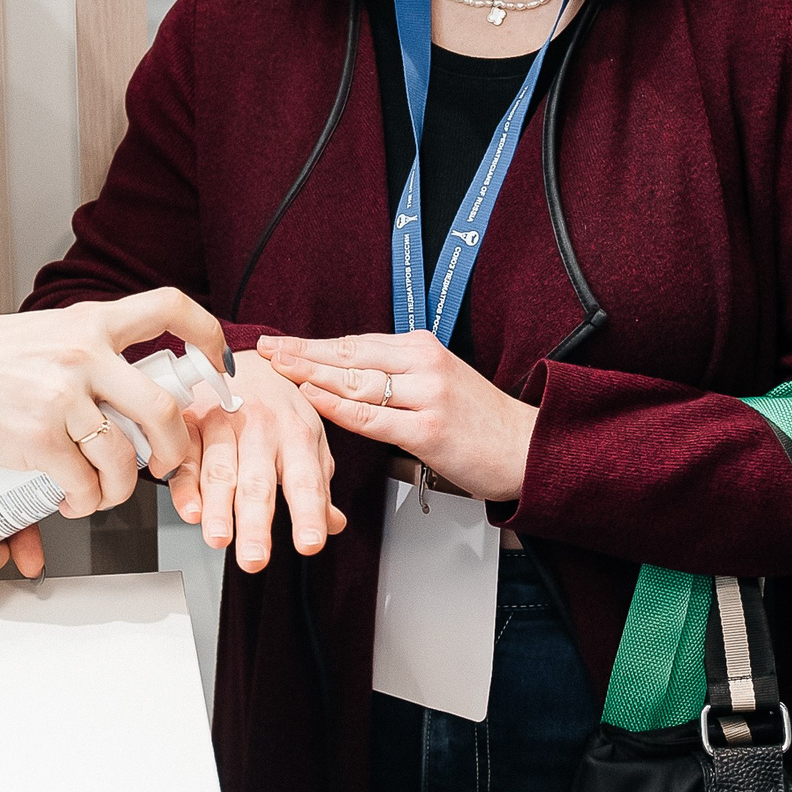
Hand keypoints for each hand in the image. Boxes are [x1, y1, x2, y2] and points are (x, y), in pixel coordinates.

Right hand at [0, 290, 227, 519]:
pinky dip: (85, 500)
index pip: (167, 307)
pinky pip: (84, 483)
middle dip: (176, 449)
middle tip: (166, 462)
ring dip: (121, 488)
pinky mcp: (38, 437)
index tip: (218, 363)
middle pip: (163, 409)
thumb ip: (95, 352)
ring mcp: (62, 397)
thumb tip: (137, 390)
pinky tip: (72, 496)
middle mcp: (84, 355)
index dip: (207, 334)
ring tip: (103, 490)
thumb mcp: (51, 333)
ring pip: (124, 458)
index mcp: (92, 322)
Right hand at [167, 350, 345, 570]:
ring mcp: (223, 421)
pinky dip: (184, 484)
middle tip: (254, 558)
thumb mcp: (311, 438)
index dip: (308, 513)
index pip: (306, 480)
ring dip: (216, 506)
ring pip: (219, 468)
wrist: (246, 353)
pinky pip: (185, 457)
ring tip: (218, 537)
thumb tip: (333, 523)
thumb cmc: (280, 404)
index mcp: (298, 433)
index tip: (310, 544)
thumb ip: (318, 484)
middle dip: (255, 521)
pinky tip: (188, 509)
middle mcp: (261, 427)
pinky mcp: (190, 420)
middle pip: (258, 480)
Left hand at [261, 332, 537, 503]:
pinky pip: (372, 417)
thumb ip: (395, 375)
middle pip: (347, 355)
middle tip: (263, 350)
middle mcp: (423, 364)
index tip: (279, 342)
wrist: (527, 449)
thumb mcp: (438, 383)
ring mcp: (426, 396)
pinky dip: (338, 407)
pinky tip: (313, 400)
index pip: (353, 342)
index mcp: (421, 348)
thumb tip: (343, 376)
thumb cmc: (480, 422)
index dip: (311, 343)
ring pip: (355, 381)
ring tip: (276, 371)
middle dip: (300, 352)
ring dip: (310, 376)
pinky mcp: (427, 430)